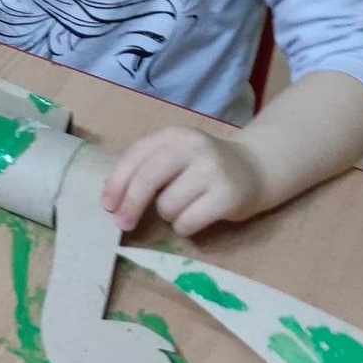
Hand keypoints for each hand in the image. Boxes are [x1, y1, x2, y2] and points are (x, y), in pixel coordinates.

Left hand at [100, 126, 264, 236]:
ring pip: (167, 206)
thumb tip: (110, 194)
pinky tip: (197, 218)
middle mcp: (193, 147)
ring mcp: (213, 170)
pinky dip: (184, 227)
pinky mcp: (227, 196)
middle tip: (122, 224)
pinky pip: (188, 222)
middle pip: (148, 179)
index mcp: (174, 135)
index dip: (118, 182)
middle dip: (130, 205)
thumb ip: (145, 168)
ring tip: (184, 207)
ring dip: (168, 215)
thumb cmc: (203, 167)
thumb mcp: (175, 156)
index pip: (136, 156)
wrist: (255, 169)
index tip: (107, 205)